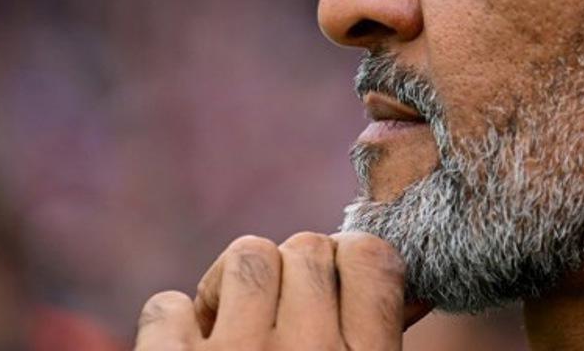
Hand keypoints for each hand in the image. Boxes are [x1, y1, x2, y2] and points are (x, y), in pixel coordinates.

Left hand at [133, 231, 432, 349]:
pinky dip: (173, 330)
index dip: (349, 262)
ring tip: (234, 336)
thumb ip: (378, 335)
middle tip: (279, 326)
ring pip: (246, 256)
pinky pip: (169, 306)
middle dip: (290, 279)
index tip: (332, 290)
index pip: (371, 255)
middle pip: (305, 246)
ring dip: (234, 291)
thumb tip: (413, 283)